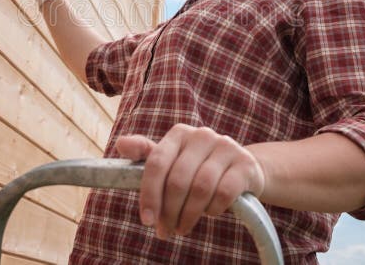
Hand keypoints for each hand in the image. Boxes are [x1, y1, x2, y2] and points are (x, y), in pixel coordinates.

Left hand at [115, 124, 265, 239]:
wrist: (244, 168)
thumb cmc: (198, 167)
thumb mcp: (173, 160)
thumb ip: (146, 154)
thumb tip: (120, 144)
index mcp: (179, 133)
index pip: (157, 163)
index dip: (149, 194)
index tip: (147, 221)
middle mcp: (202, 135)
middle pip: (178, 180)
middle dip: (169, 211)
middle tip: (165, 231)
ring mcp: (226, 147)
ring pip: (200, 188)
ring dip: (188, 215)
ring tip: (182, 228)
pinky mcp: (245, 164)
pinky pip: (223, 194)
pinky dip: (212, 209)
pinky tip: (209, 213)